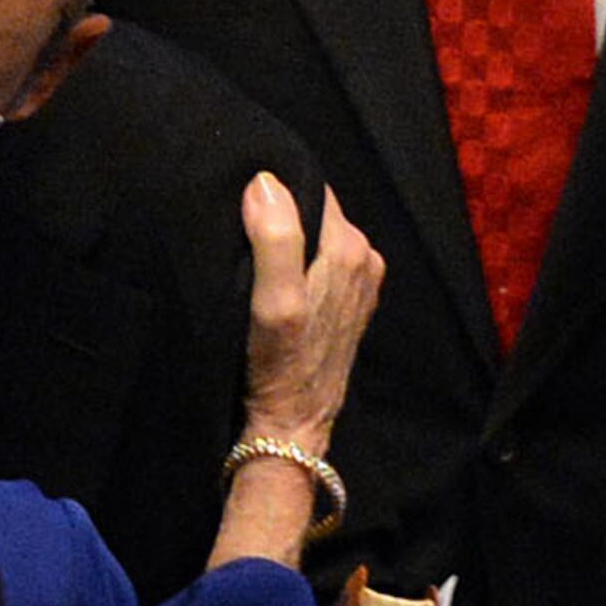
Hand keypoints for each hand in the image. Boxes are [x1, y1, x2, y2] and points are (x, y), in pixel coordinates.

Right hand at [238, 174, 383, 451]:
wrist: (293, 423)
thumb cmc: (280, 365)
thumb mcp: (272, 302)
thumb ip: (275, 239)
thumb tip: (265, 181)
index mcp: (350, 248)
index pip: (311, 189)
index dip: (276, 189)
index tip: (241, 200)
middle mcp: (365, 258)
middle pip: (316, 211)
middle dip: (283, 214)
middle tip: (241, 228)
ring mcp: (362, 281)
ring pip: (318, 235)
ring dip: (289, 240)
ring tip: (253, 254)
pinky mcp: (351, 301)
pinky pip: (322, 261)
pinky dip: (299, 263)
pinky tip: (273, 279)